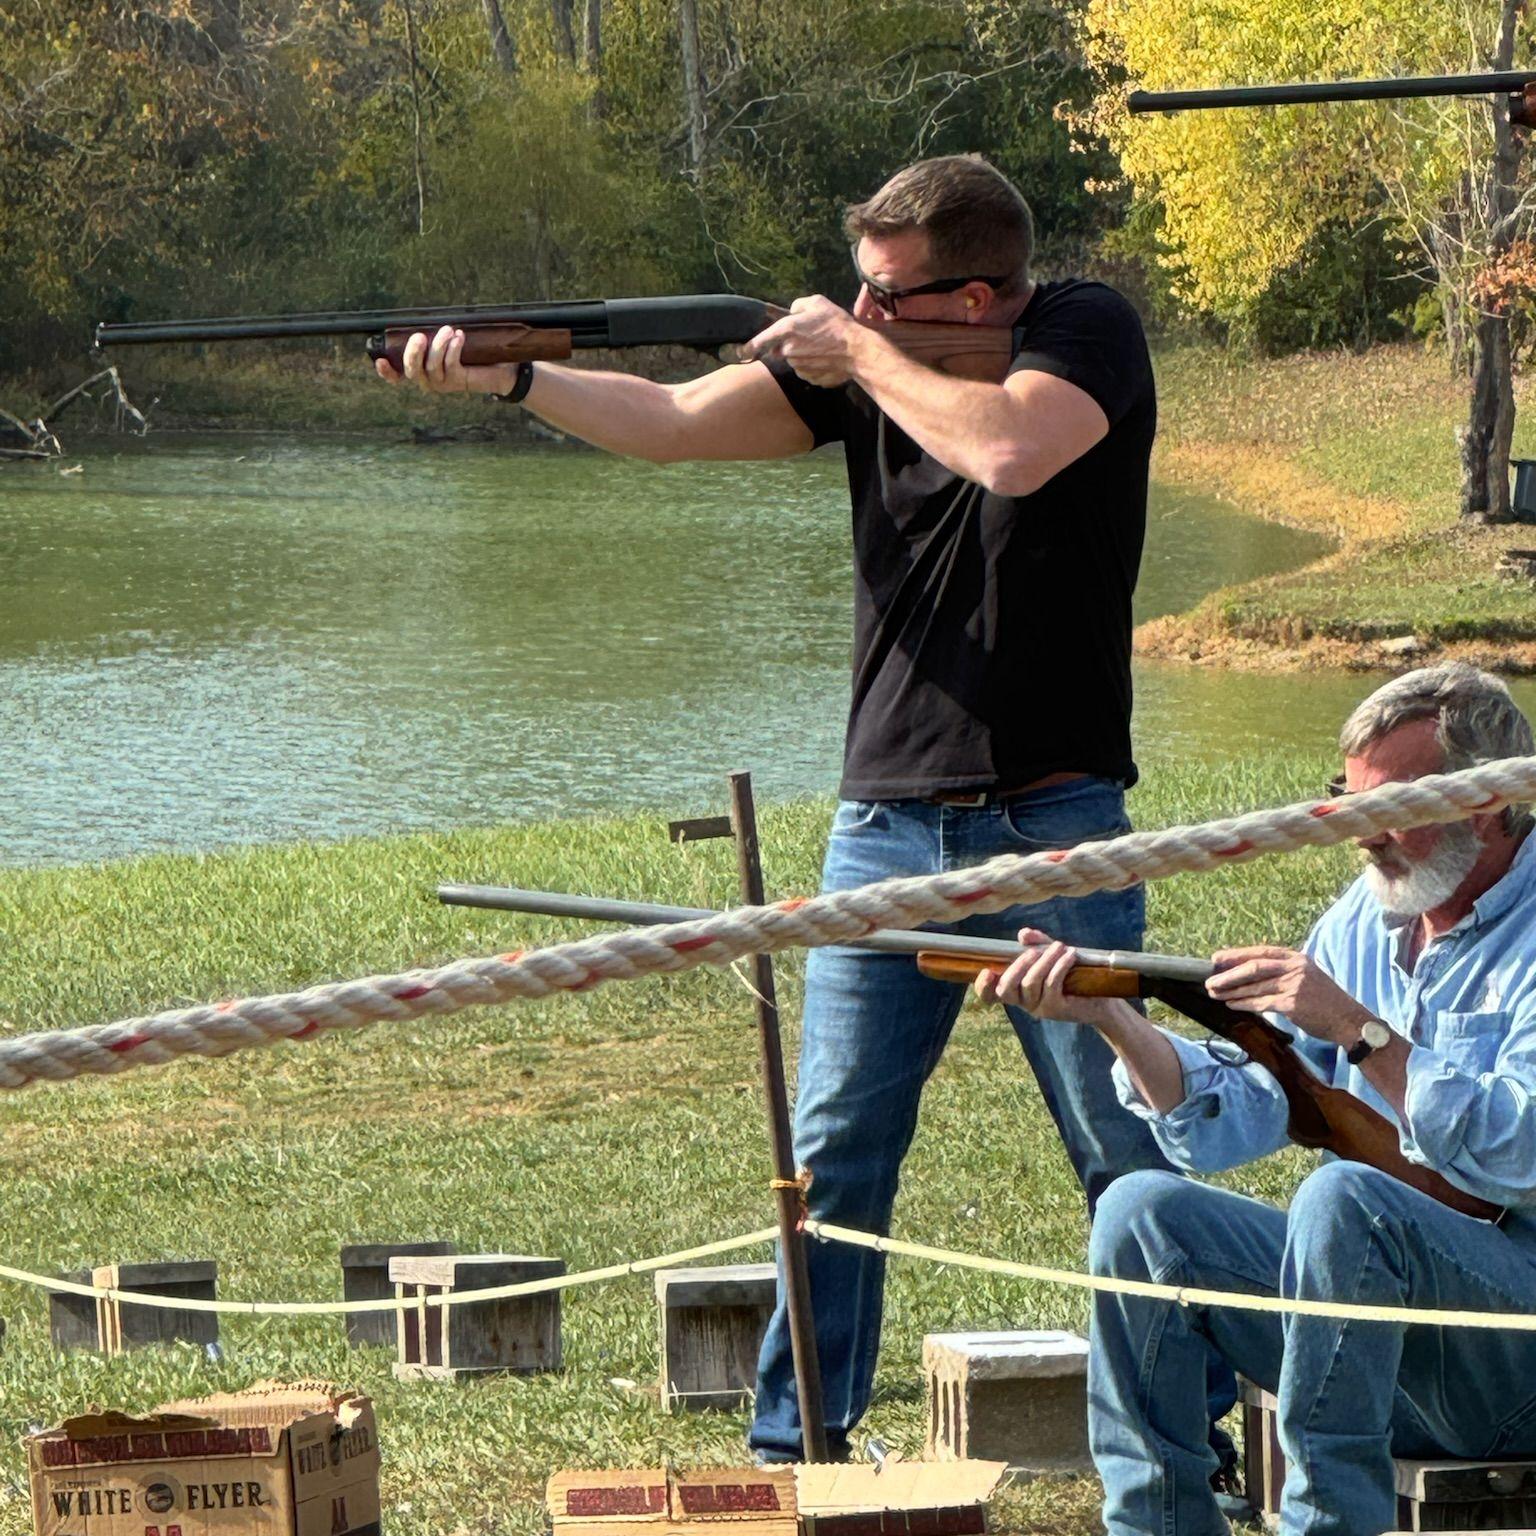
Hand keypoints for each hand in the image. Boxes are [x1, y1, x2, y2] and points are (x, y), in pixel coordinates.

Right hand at [373, 325, 514, 395]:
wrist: (498, 367)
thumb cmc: (467, 350)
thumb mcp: (445, 341)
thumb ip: (432, 333)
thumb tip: (424, 314)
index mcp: (420, 370)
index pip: (398, 376)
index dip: (387, 372)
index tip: (381, 360)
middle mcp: (428, 380)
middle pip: (412, 370)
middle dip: (413, 352)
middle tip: (420, 336)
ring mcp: (443, 383)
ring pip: (432, 366)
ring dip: (438, 345)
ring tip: (448, 329)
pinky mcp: (458, 381)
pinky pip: (451, 365)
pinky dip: (453, 349)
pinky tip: (459, 337)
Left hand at [741, 296, 871, 385]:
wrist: (856, 350)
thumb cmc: (837, 324)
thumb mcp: (817, 303)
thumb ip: (798, 305)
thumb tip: (792, 312)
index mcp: (786, 330)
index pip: (760, 341)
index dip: (748, 347)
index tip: (740, 353)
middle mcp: (788, 350)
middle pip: (781, 350)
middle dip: (790, 345)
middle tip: (811, 338)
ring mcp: (798, 367)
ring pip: (794, 361)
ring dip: (803, 355)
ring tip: (823, 347)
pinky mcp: (809, 378)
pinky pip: (806, 371)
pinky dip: (813, 365)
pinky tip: (827, 358)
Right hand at [973, 928, 1125, 1029]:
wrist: (1102, 999)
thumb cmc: (1073, 976)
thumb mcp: (1052, 956)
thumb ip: (1037, 944)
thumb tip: (1023, 934)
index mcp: (1017, 991)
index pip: (990, 996)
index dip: (983, 987)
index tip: (986, 971)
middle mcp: (1024, 1002)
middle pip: (1006, 989)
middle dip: (1017, 966)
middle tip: (1033, 951)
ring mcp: (1039, 1008)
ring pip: (1030, 983)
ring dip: (1045, 960)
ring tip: (1059, 946)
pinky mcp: (1056, 1009)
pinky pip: (1052, 984)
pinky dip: (1059, 966)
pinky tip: (1069, 955)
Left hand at [1205, 946, 1373, 1044]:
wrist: (1349, 1020)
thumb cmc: (1326, 1001)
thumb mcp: (1308, 976)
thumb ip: (1284, 971)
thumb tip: (1251, 972)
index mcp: (1297, 958)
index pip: (1260, 952)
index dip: (1236, 955)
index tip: (1216, 959)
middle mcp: (1295, 968)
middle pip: (1253, 967)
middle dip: (1228, 974)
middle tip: (1210, 980)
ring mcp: (1294, 985)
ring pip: (1254, 986)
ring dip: (1231, 991)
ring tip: (1215, 993)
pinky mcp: (1293, 1004)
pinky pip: (1261, 1003)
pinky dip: (1244, 1003)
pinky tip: (1232, 1004)